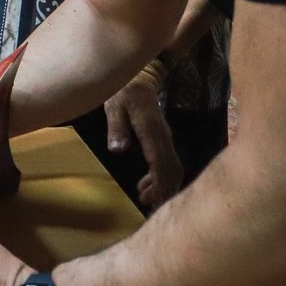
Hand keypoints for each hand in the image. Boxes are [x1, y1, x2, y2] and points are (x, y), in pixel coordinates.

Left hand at [104, 66, 183, 208]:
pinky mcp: (163, 141)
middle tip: (150, 207)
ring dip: (163, 186)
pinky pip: (167, 163)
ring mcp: (165, 139)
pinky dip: (160, 178)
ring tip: (145, 199)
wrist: (137, 78)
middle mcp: (163, 137)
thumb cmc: (122, 92)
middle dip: (164, 190)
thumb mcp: (113, 106)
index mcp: (152, 131)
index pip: (161, 162)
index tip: (155, 201)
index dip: (160, 184)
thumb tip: (117, 150)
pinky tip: (145, 186)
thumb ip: (116, 127)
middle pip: (172, 169)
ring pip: (172, 168)